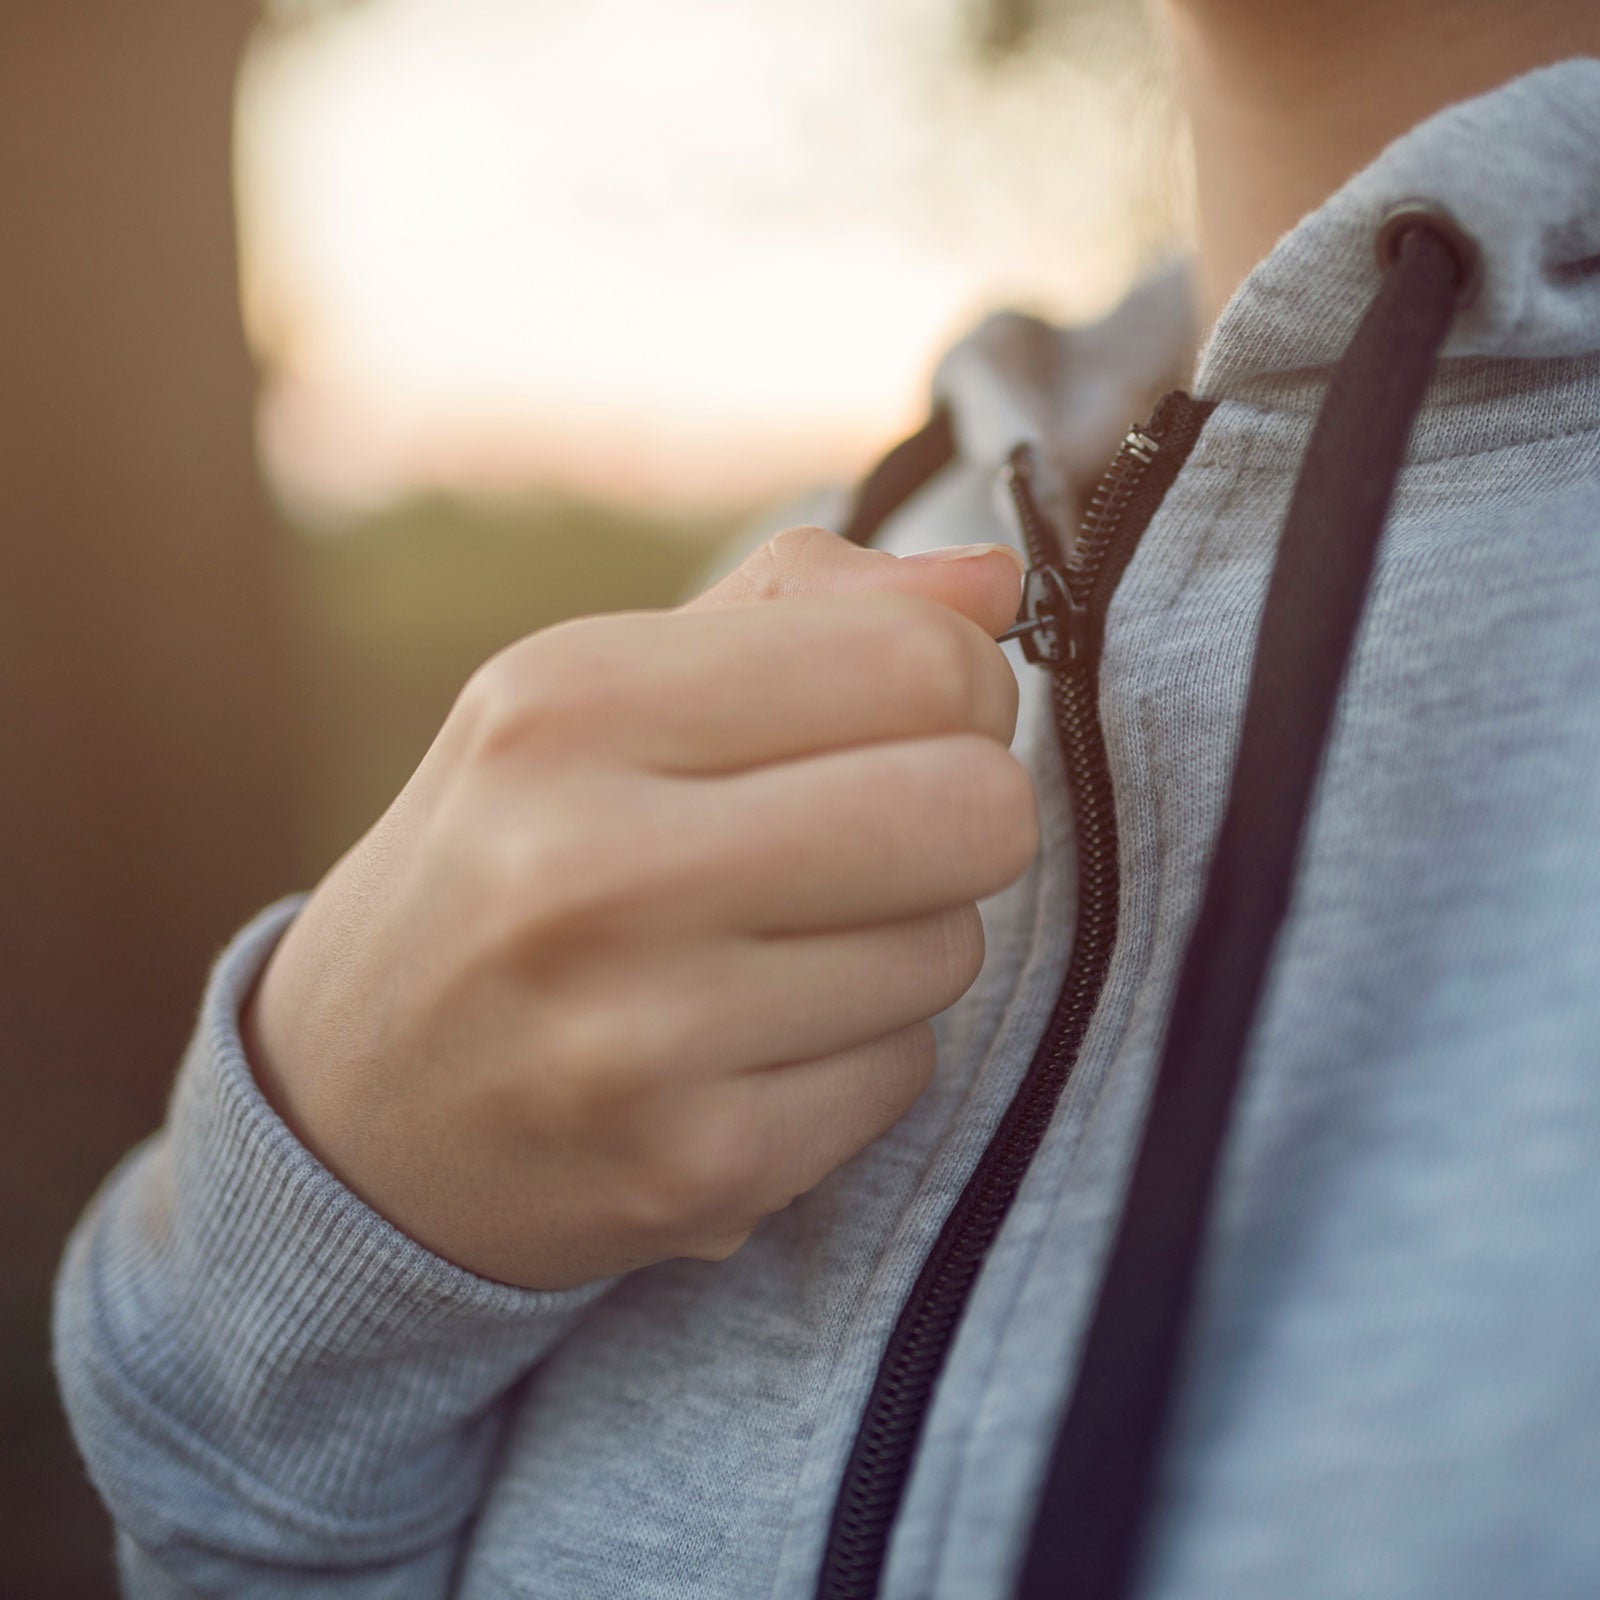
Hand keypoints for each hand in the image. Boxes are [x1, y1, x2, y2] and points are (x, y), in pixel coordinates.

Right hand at [244, 525, 1035, 1288]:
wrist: (352, 1106)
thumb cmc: (505, 859)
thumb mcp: (593, 693)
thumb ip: (800, 610)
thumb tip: (998, 587)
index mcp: (566, 706)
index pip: (917, 659)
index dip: (956, 685)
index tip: (903, 717)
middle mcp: (588, 869)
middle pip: (975, 810)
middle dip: (963, 811)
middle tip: (881, 828)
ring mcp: (637, 1037)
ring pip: (952, 947)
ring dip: (901, 936)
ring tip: (774, 944)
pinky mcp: (694, 1170)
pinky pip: (909, 1070)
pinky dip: (860, 1048)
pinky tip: (751, 1044)